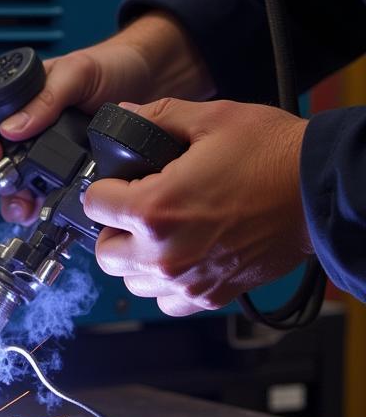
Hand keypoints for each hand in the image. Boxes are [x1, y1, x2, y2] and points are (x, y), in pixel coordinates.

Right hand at [0, 12, 213, 223]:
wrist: (151, 80)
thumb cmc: (109, 66)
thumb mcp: (76, 74)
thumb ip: (46, 99)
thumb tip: (11, 128)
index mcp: (20, 100)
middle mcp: (28, 128)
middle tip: (13, 194)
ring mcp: (47, 150)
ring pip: (18, 181)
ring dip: (17, 199)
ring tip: (26, 211)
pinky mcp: (69, 170)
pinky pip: (48, 191)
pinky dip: (44, 204)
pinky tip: (47, 211)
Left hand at [84, 99, 311, 316]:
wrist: (323, 190)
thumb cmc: (273, 155)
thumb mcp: (210, 118)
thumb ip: (156, 118)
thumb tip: (125, 115)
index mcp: (155, 209)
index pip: (93, 205)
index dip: (105, 186)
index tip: (122, 181)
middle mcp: (166, 253)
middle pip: (105, 252)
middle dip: (113, 226)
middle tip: (136, 205)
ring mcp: (189, 279)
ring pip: (131, 281)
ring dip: (136, 257)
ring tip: (158, 229)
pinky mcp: (213, 295)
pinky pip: (167, 301)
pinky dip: (165, 282)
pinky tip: (179, 253)